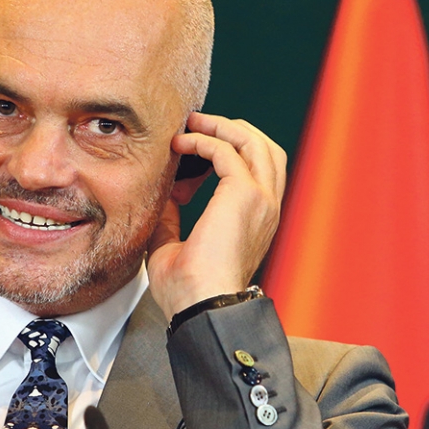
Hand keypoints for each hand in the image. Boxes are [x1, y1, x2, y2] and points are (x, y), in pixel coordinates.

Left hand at [147, 112, 286, 320]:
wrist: (202, 305)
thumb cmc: (189, 289)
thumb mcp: (173, 243)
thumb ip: (172, 215)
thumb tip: (162, 192)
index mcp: (258, 222)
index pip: (257, 173)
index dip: (226, 156)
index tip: (189, 162)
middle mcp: (266, 208)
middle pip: (265, 149)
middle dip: (231, 130)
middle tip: (197, 124)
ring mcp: (261, 199)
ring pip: (253, 141)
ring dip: (220, 127)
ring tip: (191, 123)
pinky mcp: (245, 193)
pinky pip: (226, 150)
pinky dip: (202, 141)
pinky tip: (180, 144)